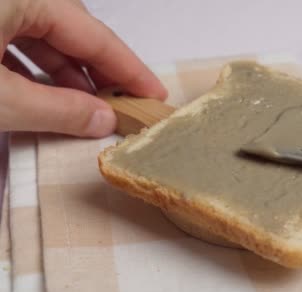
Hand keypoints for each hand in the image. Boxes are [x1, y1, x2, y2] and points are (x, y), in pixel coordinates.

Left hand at [0, 0, 166, 136]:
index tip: (154, 94)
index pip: (95, 36)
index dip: (129, 70)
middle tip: (123, 103)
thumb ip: (57, 110)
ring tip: (83, 105)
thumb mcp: (1, 100)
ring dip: (65, 70)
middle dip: (98, 69)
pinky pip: (13, 35)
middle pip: (72, 30)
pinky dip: (33, 65)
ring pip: (42, 32)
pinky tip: (40, 92)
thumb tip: (103, 120)